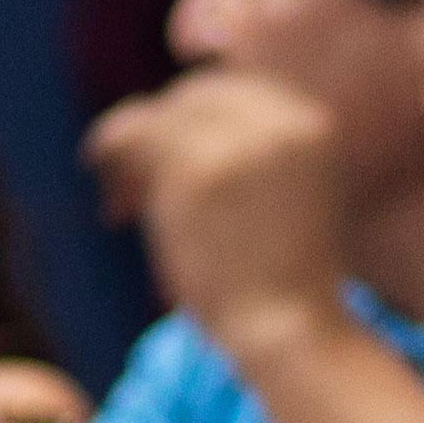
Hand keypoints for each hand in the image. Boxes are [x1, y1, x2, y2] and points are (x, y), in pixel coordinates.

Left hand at [83, 68, 350, 358]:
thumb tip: (174, 139)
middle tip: (133, 193)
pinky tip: (110, 206)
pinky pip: (135, 136)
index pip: (234, 94)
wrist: (288, 328)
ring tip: (121, 208)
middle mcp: (282, 120)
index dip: (191, 123)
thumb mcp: (287, 204)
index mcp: (313, 125)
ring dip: (132, 155)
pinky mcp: (197, 165)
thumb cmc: (282, 287)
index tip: (164, 165)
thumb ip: (251, 161)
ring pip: (161, 116)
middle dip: (160, 134)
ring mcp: (240, 138)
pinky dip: (111, 157)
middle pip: (195, 97)